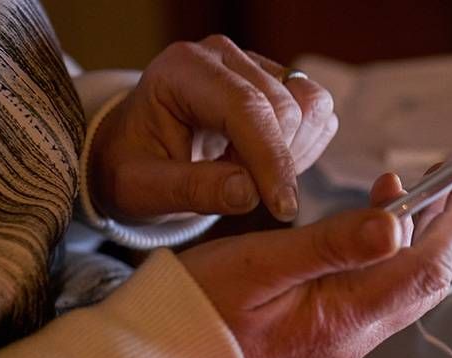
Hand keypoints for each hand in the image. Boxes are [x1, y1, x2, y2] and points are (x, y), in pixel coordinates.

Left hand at [89, 35, 336, 223]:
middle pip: (286, 108)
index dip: (271, 159)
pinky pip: (318, 115)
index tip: (282, 208)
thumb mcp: (143, 189)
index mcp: (183, 70)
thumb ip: (192, 190)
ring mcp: (256, 65)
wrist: (137, 152)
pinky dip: (304, 148)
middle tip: (238, 190)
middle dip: (275, 162)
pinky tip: (266, 164)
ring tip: (250, 173)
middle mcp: (224, 56)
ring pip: (311, 107)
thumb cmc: (133, 168)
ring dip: (294, 153)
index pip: (246, 107)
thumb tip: (249, 193)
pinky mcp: (280, 82)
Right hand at [179, 168, 451, 357]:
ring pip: (404, 287)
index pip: (426, 269)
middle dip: (451, 224)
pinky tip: (376, 228)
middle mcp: (353, 338)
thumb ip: (332, 246)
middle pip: (426, 279)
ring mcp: (342, 342)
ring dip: (420, 238)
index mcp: (342, 320)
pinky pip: (378, 295)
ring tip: (414, 188)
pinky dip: (390, 256)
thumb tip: (395, 226)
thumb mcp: (261, 265)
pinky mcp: (327, 338)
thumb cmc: (197, 313)